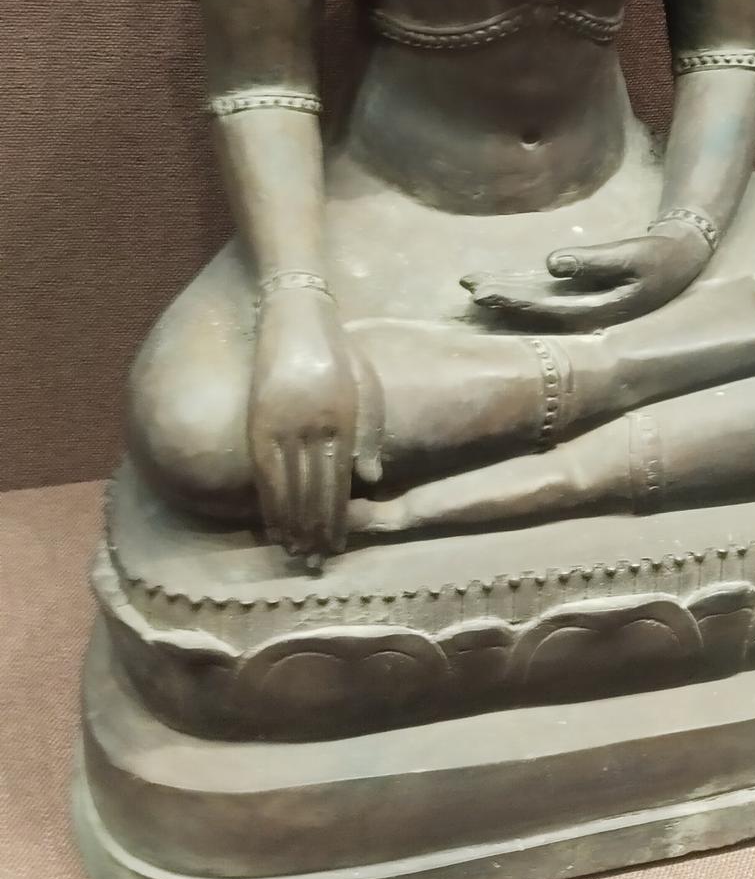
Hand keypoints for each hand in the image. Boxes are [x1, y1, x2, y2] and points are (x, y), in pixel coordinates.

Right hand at [248, 285, 378, 561]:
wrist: (295, 316)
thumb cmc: (336, 351)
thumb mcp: (365, 385)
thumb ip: (370, 432)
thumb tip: (371, 480)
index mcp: (344, 420)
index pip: (339, 483)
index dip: (338, 518)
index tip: (337, 544)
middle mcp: (314, 428)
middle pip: (314, 491)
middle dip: (317, 530)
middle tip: (317, 561)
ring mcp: (283, 425)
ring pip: (288, 488)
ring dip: (292, 524)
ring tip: (296, 553)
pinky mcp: (258, 421)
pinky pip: (264, 472)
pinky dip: (268, 501)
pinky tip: (271, 524)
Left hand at [462, 225, 709, 330]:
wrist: (682, 259)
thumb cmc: (659, 258)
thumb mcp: (632, 256)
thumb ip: (593, 262)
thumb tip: (551, 263)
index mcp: (597, 313)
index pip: (544, 308)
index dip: (511, 300)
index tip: (480, 291)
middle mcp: (585, 315)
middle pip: (533, 308)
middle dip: (501, 296)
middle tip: (467, 285)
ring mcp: (582, 304)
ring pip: (535, 300)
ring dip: (506, 291)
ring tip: (471, 283)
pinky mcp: (582, 292)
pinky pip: (544, 291)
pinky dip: (521, 285)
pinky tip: (500, 280)